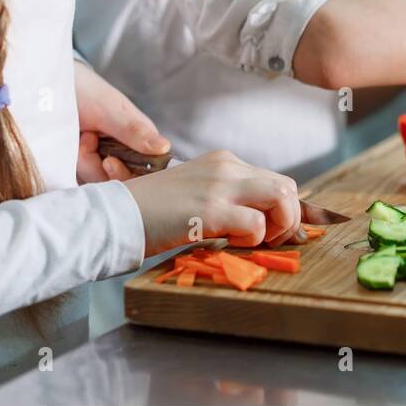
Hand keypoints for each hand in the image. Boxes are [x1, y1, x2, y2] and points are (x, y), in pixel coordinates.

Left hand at [74, 59, 169, 182]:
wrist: (50, 87)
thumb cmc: (87, 91)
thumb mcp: (110, 109)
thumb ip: (134, 130)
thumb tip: (164, 147)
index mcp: (141, 140)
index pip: (148, 170)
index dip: (131, 175)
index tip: (108, 162)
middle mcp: (125, 154)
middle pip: (122, 181)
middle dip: (99, 166)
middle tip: (87, 140)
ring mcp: (104, 162)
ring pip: (100, 181)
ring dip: (84, 161)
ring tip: (78, 137)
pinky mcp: (85, 168)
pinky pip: (83, 180)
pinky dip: (74, 166)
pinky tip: (71, 146)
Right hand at [123, 150, 302, 256]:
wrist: (116, 215)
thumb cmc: (153, 213)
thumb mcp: (197, 195)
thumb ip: (229, 199)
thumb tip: (265, 222)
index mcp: (224, 162)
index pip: (275, 180)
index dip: (287, 210)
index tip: (281, 232)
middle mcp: (227, 167)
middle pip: (287, 187)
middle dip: (290, 219)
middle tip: (270, 240)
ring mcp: (219, 186)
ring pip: (282, 198)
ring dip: (279, 227)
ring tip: (254, 241)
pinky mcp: (210, 209)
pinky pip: (257, 224)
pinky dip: (253, 240)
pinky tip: (229, 243)